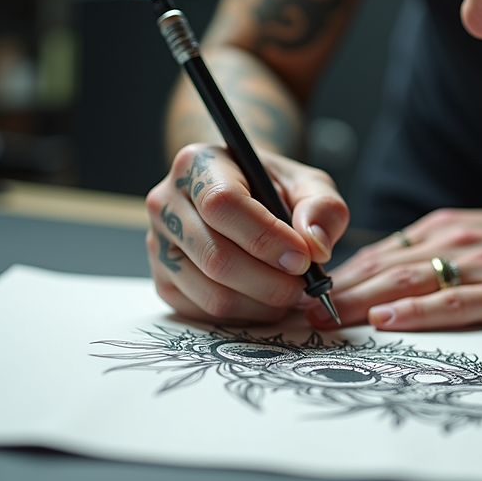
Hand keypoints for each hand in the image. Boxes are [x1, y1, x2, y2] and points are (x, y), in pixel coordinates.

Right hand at [146, 143, 348, 323]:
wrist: (243, 197)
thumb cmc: (273, 188)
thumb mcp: (307, 183)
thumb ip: (322, 207)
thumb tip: (314, 246)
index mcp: (197, 165)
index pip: (222, 205)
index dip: (267, 238)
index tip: (304, 258)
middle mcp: (166, 203)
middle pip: (216, 258)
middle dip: (272, 282)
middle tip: (306, 286)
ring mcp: (159, 245)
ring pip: (212, 295)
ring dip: (263, 304)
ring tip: (291, 293)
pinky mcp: (164, 282)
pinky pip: (206, 314)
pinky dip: (246, 316)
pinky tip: (266, 299)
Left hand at [307, 202, 481, 329]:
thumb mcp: (472, 238)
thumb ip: (429, 256)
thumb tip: (379, 282)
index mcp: (440, 229)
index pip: (376, 254)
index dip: (335, 274)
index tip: (301, 292)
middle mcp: (452, 241)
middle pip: (381, 267)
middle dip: (335, 290)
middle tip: (296, 310)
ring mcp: (478, 265)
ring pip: (407, 282)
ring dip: (360, 301)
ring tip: (324, 317)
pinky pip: (454, 301)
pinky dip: (418, 311)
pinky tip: (389, 320)